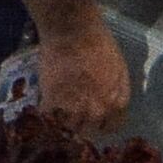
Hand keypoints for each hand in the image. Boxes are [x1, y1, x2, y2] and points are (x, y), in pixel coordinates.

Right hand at [35, 14, 132, 133]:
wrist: (73, 30)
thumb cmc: (99, 43)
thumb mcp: (118, 68)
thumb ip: (115, 91)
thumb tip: (109, 103)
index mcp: (117, 103)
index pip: (111, 128)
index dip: (100, 123)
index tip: (92, 118)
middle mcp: (98, 111)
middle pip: (88, 132)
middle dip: (80, 125)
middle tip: (71, 115)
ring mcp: (75, 110)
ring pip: (67, 129)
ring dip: (62, 123)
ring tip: (56, 114)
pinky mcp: (53, 103)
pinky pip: (49, 119)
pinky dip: (45, 114)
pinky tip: (45, 105)